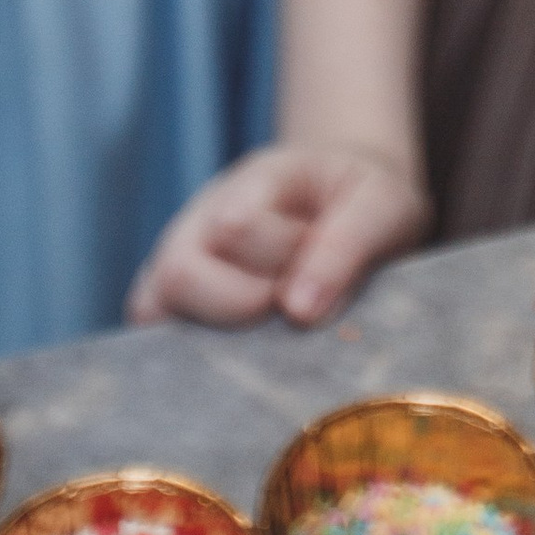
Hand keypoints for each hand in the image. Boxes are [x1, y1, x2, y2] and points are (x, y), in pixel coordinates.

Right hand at [125, 142, 430, 330]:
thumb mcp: (382, 204)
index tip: (323, 270)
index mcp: (254, 180)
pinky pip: (153, 336)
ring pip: (152, 306)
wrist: (350, 200)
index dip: (283, 260)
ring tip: (269, 322)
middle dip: (243, 303)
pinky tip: (242, 353)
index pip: (235, 226)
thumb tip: (296, 311)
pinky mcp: (175, 302)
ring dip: (217, 330)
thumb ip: (345, 245)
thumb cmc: (364, 200)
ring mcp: (180, 258)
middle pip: (177, 272)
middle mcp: (202, 218)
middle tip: (293, 306)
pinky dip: (191, 355)